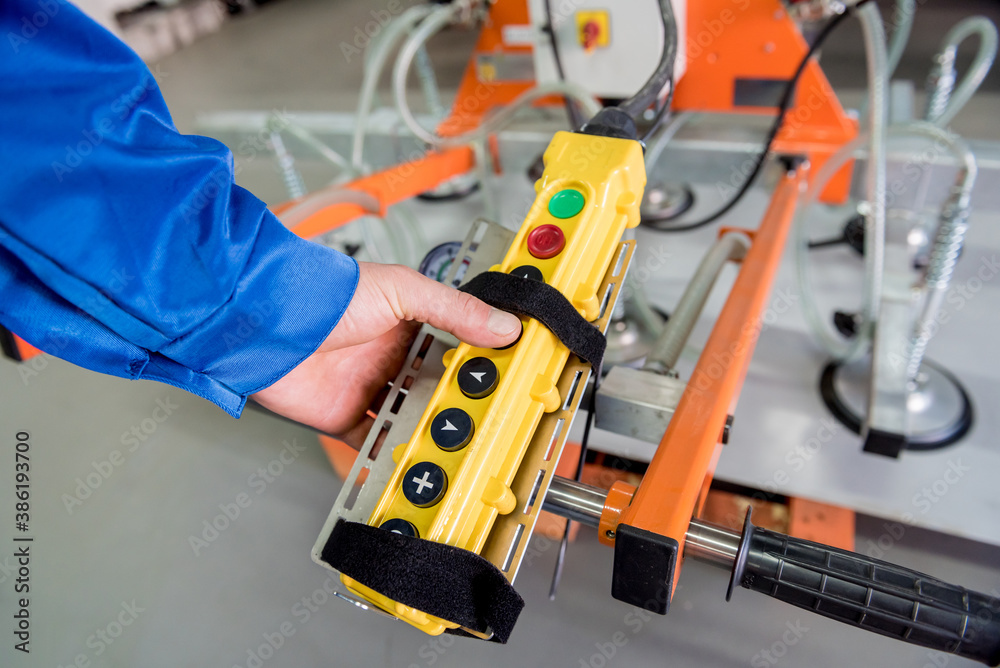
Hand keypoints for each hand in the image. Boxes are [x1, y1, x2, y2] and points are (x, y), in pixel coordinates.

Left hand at [251, 262, 520, 446]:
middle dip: (459, 401)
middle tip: (487, 415)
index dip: (479, 360)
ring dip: (430, 428)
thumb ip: (454, 309)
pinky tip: (413, 459)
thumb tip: (503, 325)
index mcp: (408, 322)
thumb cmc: (325, 295)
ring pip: (411, 416)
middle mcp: (389, 357)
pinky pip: (375, 442)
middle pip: (436, 385)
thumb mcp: (402, 291)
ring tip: (459, 440)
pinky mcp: (346, 418)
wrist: (268, 327)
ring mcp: (368, 388)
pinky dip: (391, 454)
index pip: (455, 343)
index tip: (506, 375)